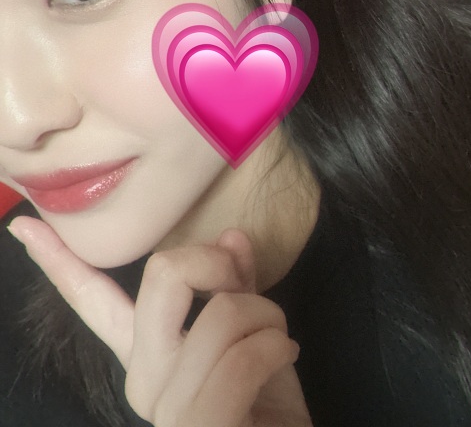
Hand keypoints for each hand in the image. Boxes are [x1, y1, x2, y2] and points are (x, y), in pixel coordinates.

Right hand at [8, 216, 312, 426]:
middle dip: (218, 264)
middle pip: (164, 273)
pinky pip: (238, 359)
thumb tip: (231, 236)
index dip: (58, 260)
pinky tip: (283, 354)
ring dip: (266, 314)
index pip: (92, 299)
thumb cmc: (268, 398)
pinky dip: (273, 345)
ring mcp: (164, 406)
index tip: (25, 225)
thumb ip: (236, 284)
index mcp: (146, 350)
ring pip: (218, 314)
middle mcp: (142, 377)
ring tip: (277, 338)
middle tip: (246, 288)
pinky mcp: (197, 426)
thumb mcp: (253, 330)